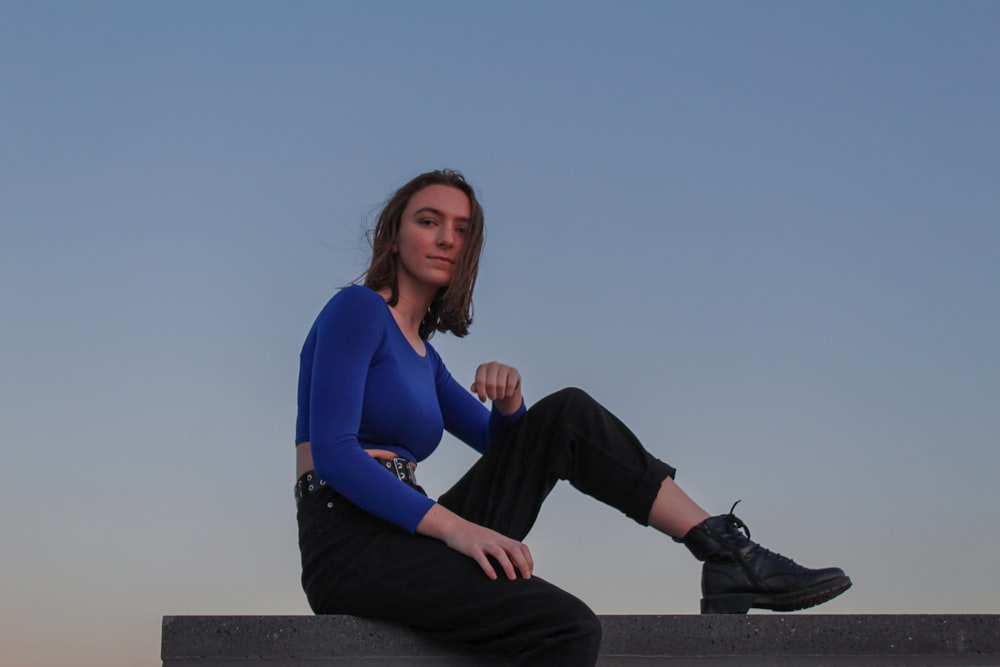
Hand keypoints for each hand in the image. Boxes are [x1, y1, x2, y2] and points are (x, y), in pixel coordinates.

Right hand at [416, 504, 532, 579]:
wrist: (455, 527)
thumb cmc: (475, 537)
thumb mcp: (493, 541)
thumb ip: (505, 550)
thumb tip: (518, 565)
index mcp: (501, 539)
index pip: (521, 547)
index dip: (528, 559)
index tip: (530, 573)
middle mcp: (495, 540)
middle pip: (514, 548)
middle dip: (523, 563)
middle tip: (526, 578)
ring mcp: (483, 543)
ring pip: (499, 552)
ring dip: (508, 566)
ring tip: (512, 578)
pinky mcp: (472, 548)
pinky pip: (481, 558)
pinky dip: (488, 567)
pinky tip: (492, 577)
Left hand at [471, 361, 521, 413]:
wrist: (505, 385)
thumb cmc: (491, 386)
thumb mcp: (482, 387)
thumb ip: (476, 387)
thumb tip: (473, 388)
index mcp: (482, 367)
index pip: (480, 381)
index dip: (481, 393)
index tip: (483, 399)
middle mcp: (493, 365)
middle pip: (490, 384)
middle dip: (491, 395)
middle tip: (493, 397)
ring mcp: (504, 367)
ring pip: (500, 386)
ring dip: (500, 395)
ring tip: (499, 395)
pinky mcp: (514, 371)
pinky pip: (510, 385)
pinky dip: (508, 393)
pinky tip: (507, 392)